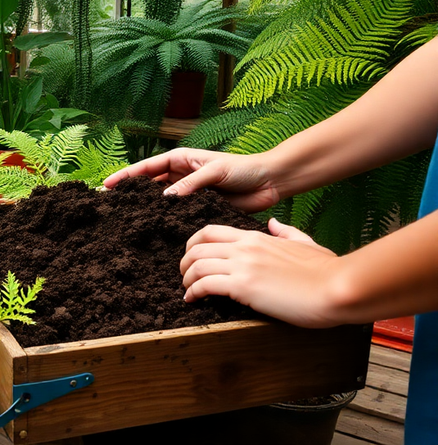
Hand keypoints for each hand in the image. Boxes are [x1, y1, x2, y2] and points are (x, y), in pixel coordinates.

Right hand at [103, 148, 283, 212]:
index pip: (146, 168)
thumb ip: (190, 184)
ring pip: (160, 201)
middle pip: (148, 185)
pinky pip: (177, 215)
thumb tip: (165, 198)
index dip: (126, 176)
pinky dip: (166, 221)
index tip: (107, 186)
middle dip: (130, 193)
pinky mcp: (199, 208)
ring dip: (146, 209)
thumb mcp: (215, 171)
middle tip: (110, 206)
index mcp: (180, 159)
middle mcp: (180, 175)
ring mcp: (188, 193)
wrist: (269, 182)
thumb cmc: (243, 168)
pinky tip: (155, 231)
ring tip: (126, 220)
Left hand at [180, 219, 343, 327]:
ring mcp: (243, 265)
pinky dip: (193, 292)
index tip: (192, 259)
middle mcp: (245, 247)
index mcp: (256, 237)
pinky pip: (205, 284)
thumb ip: (286, 232)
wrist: (338, 288)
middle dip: (184, 262)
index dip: (194, 244)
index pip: (210, 232)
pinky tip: (193, 300)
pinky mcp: (244, 286)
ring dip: (186, 279)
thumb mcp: (305, 243)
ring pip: (196, 264)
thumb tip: (273, 223)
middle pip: (197, 246)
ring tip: (187, 291)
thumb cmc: (326, 271)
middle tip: (184, 276)